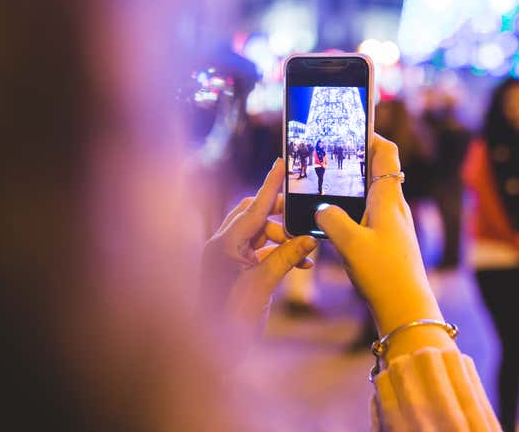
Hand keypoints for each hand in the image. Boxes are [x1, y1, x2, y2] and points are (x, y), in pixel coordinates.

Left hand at [200, 159, 317, 338]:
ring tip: (306, 254)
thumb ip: (287, 257)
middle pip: (254, 215)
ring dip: (282, 238)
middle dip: (281, 217)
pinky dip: (275, 252)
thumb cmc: (230, 323)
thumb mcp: (263, 286)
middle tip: (306, 219)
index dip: (271, 185)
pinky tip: (297, 263)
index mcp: (223, 245)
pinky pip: (255, 250)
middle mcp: (219, 246)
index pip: (253, 207)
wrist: (207, 355)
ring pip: (257, 233)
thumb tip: (311, 238)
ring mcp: (222, 258)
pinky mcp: (228, 270)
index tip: (282, 163)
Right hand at [315, 135, 449, 355]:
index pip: (386, 153)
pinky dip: (352, 211)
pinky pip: (367, 216)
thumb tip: (321, 208)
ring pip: (370, 195)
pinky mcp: (387, 243)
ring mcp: (392, 226)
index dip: (371, 136)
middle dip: (355, 160)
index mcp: (389, 199)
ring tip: (325, 186)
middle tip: (328, 155)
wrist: (407, 310)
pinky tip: (333, 222)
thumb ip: (332, 219)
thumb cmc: (385, 275)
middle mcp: (394, 208)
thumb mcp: (351, 244)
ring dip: (351, 188)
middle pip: (377, 171)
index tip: (350, 128)